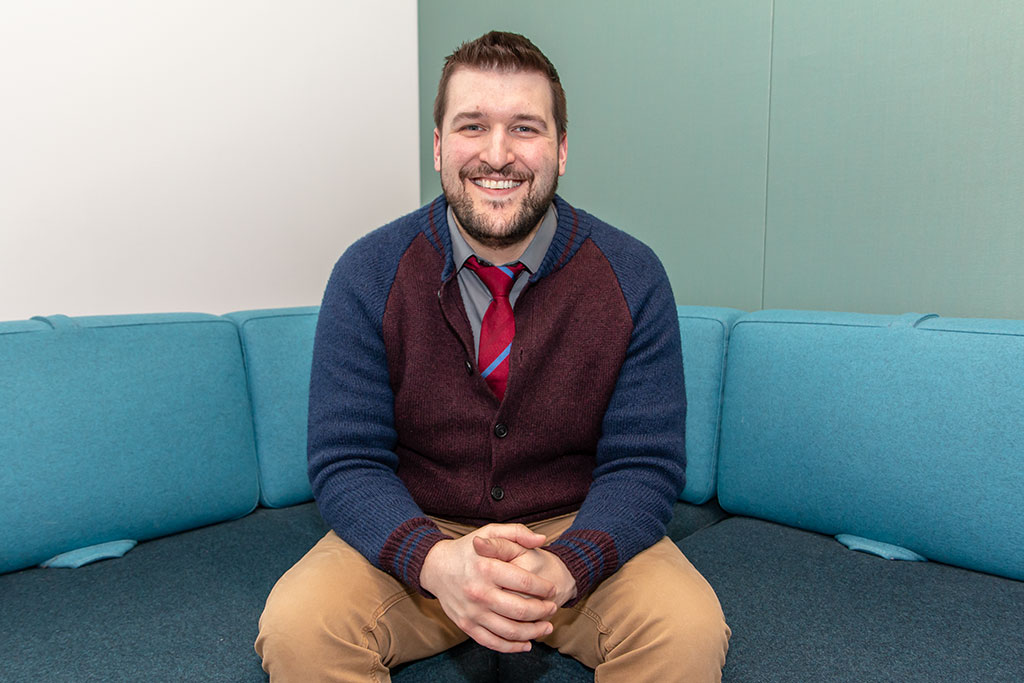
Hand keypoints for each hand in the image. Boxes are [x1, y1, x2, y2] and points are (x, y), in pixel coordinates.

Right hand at [420, 523, 558, 652]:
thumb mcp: (490, 531)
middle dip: (542, 611)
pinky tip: (526, 644)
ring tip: (546, 627)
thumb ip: (517, 532)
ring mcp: (472, 612)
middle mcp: (478, 592)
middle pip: (520, 610)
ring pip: (510, 630)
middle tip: (552, 608)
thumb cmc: (467, 549)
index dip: (544, 588)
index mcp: (486, 567)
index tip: (552, 589)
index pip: (524, 583)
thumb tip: (541, 540)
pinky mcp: (466, 625)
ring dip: (533, 632)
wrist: (436, 568)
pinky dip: (512, 647)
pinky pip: (492, 642)